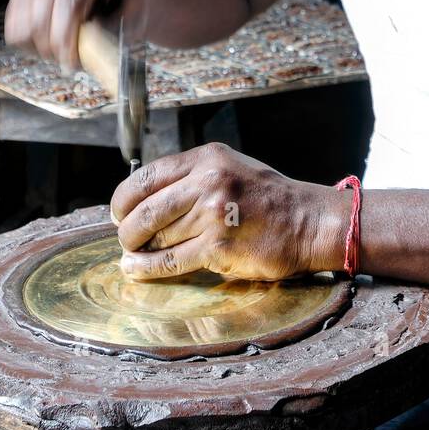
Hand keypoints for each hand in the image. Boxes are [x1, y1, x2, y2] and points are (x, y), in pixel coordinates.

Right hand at [4, 0, 144, 70]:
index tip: (72, 62)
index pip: (66, 3)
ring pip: (23, 24)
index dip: (65, 38)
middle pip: (39, 16)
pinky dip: (28, 43)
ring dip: (41, 47)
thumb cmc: (126, 3)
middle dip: (52, 48)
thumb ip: (106, 29)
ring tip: (62, 52)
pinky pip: (13, 26)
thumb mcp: (130, 14)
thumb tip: (85, 47)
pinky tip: (49, 45)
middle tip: (70, 63)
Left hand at [110, 142, 347, 280]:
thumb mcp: (228, 168)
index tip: (120, 212)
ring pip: (157, 237)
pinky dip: (147, 269)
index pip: (146, 176)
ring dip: (139, 250)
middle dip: (128, 229)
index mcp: (206, 159)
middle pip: (146, 210)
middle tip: (126, 238)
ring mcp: (213, 216)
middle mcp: (208, 182)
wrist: (308, 221)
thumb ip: (190, 178)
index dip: (124, 199)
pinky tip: (136, 270)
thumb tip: (144, 200)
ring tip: (133, 255)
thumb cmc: (267, 197)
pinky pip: (171, 261)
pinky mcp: (219, 248)